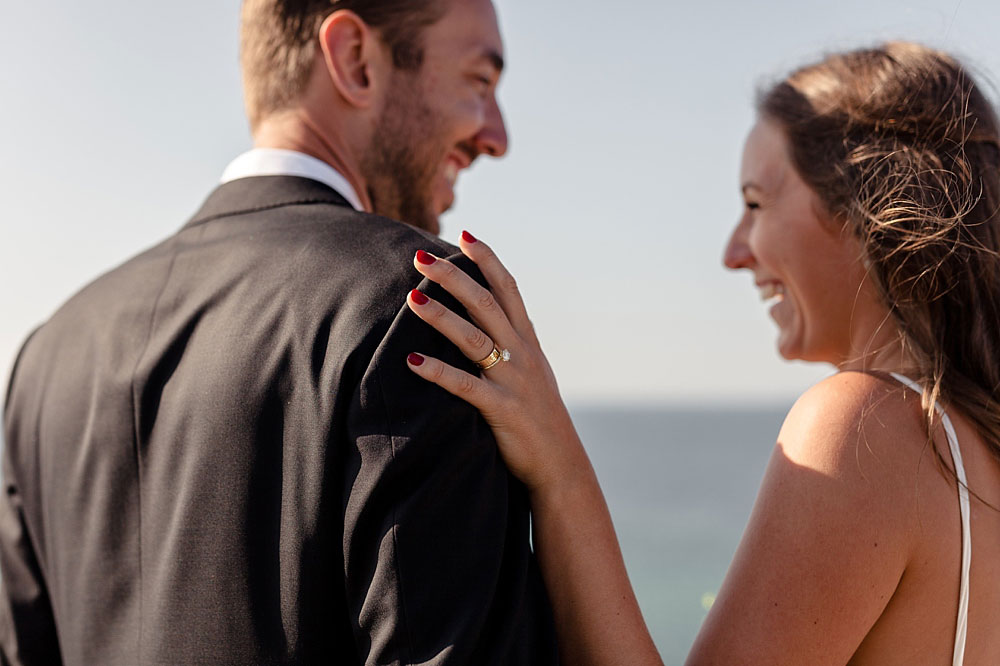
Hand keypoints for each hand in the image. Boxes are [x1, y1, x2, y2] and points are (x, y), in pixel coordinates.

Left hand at [405, 232, 587, 494]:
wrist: (561, 464)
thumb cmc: (539, 418)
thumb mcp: (534, 372)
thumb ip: (515, 344)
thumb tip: (494, 318)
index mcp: (528, 342)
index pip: (508, 289)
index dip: (487, 260)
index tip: (465, 235)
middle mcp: (522, 354)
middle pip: (485, 304)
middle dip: (453, 277)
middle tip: (421, 258)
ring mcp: (513, 381)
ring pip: (473, 338)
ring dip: (441, 316)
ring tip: (411, 299)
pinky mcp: (502, 410)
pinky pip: (465, 387)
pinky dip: (437, 373)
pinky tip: (411, 362)